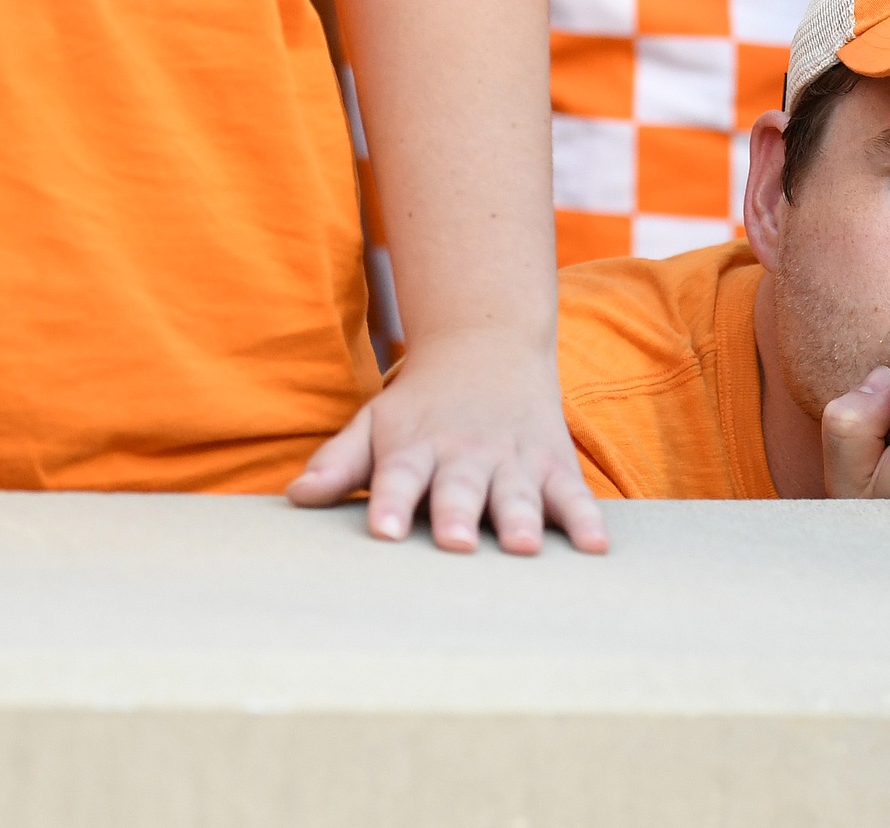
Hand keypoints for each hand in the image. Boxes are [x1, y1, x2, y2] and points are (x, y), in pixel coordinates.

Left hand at [287, 333, 607, 555]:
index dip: (392, 502)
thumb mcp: (376, 423)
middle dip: (459, 514)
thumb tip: (294, 497)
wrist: (487, 343)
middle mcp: (464, 452)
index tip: (385, 532)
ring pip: (518, 491)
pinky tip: (595, 547)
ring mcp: (512, 457)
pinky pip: (573, 494)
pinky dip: (587, 519)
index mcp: (415, 446)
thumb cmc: (421, 404)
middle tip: (456, 543)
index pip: (400, 475)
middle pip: (460, 486)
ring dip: (521, 518)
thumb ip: (339, 462)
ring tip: (522, 546)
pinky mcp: (553, 462)